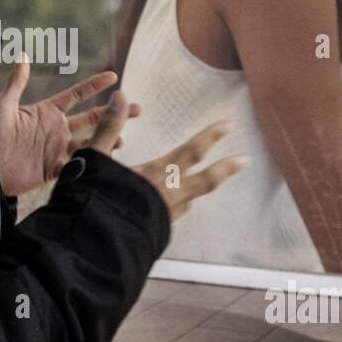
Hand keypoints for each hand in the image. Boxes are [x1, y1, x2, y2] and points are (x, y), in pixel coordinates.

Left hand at [0, 55, 134, 196]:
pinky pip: (79, 165)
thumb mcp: (3, 106)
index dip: (94, 85)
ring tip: (124, 138)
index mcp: (46, 111)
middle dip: (114, 113)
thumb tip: (22, 54)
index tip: (114, 76)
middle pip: (91, 118)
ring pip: (90, 142)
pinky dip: (93, 163)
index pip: (77, 95)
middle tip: (138, 108)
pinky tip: (108, 162)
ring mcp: (57, 149)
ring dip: (108, 139)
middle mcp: (56, 129)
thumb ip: (16, 82)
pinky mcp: (54, 169)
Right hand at [87, 94, 247, 222]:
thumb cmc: (98, 201)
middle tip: (245, 161)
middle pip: (205, 180)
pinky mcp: (157, 232)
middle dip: (226, 168)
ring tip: (199, 186)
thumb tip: (120, 96)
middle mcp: (168, 195)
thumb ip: (109, 127)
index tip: (229, 125)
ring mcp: (166, 217)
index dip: (211, 137)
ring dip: (196, 191)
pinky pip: (173, 215)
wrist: (97, 246)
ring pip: (189, 200)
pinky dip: (175, 207)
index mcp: (157, 173)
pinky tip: (167, 209)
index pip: (191, 151)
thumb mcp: (96, 158)